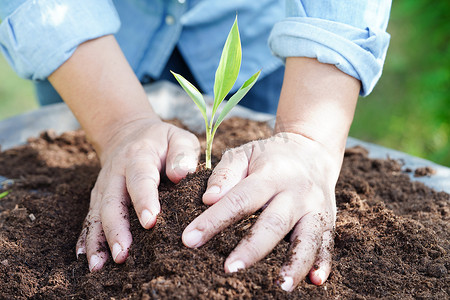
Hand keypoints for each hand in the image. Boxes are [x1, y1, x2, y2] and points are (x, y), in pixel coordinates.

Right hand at [76, 118, 199, 271]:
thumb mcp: (177, 138)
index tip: (150, 222)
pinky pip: (90, 218)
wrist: (128, 134)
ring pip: (97, 213)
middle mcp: (116, 173)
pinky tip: (86, 257)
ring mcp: (104, 186)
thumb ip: (183, 153)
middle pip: (112, 202)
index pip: (140, 179)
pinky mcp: (98, 197)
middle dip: (115, 229)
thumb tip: (180, 174)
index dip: (144, 200)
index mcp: (138, 157)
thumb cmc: (161, 141)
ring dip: (98, 240)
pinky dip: (86, 237)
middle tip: (122, 254)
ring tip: (99, 265)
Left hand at [181, 132, 339, 290]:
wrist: (311, 151)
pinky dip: (323, 264)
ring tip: (280, 285)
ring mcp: (315, 208)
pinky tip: (316, 281)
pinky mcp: (328, 220)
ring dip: (295, 263)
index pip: (239, 199)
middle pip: (274, 223)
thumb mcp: (245, 153)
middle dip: (252, 248)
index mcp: (271, 174)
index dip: (214, 220)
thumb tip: (209, 199)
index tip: (189, 239)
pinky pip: (328, 244)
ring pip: (307, 238)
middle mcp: (296, 192)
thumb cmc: (269, 157)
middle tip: (229, 269)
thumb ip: (225, 173)